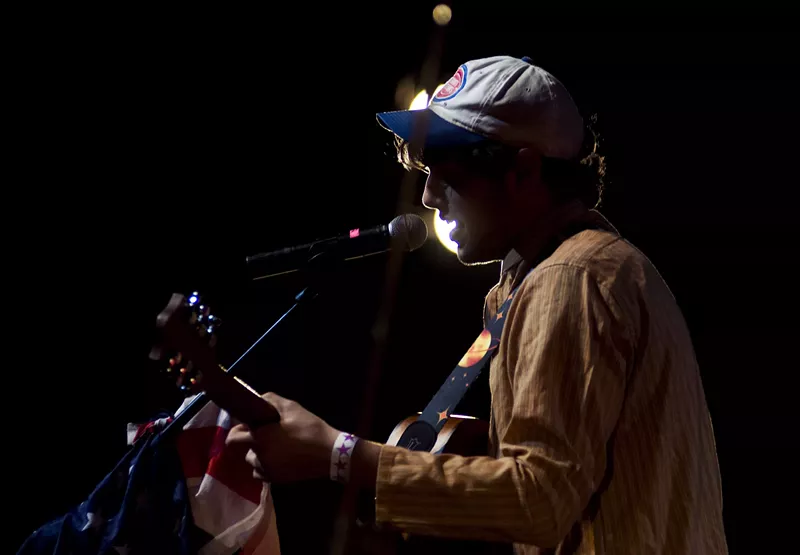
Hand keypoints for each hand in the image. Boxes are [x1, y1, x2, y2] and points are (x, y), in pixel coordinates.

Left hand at [225, 392, 340, 482]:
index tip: (251, 425)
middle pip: (242, 449)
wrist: (329, 453)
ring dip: (258, 454)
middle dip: (249, 441)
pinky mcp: (276, 480)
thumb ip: (270, 400)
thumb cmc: (309, 428)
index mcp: (259, 438)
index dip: (240, 429)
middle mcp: (258, 456)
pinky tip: (280, 459)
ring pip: (253, 461)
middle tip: (266, 435)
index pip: (233, 437)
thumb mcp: (291, 407)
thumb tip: (258, 400)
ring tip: (276, 447)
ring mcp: (267, 470)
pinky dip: (266, 466)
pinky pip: (262, 472)